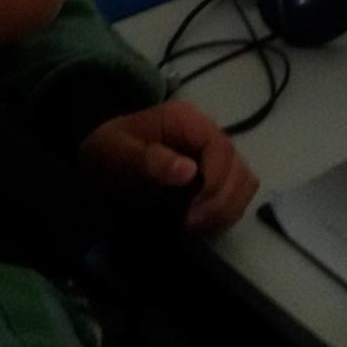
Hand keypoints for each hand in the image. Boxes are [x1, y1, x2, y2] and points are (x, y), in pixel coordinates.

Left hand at [78, 98, 258, 236]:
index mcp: (186, 119)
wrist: (101, 161)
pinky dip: (226, 212)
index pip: (221, 148)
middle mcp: (207, 132)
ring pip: (244, 181)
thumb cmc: (108, 154)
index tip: (192, 211)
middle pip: (238, 167)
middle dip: (220, 202)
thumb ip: (149, 160)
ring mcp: (214, 154)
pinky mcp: (216, 174)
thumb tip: (189, 171)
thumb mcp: (116, 153)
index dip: (215, 181)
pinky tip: (201, 224)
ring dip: (225, 209)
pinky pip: (238, 193)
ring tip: (194, 226)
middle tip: (189, 224)